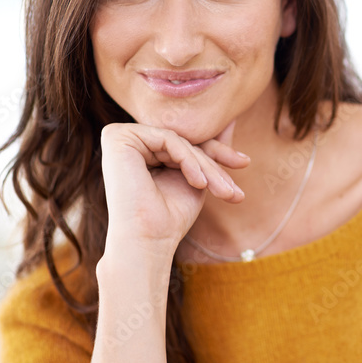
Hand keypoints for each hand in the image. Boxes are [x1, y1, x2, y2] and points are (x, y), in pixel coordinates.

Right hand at [99, 119, 248, 268]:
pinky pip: (167, 138)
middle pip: (184, 140)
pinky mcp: (117, 137)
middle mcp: (128, 140)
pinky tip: (198, 183)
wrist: (148, 241)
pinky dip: (187, 159)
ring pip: (179, 140)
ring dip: (205, 166)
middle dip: (213, 164)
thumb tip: (230, 121)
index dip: (216, 153)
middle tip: (233, 188)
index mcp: (142, 150)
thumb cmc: (171, 217)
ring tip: (222, 191)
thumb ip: (209, 149)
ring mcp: (120, 137)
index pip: (187, 142)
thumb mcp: (199, 177)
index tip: (244, 163)